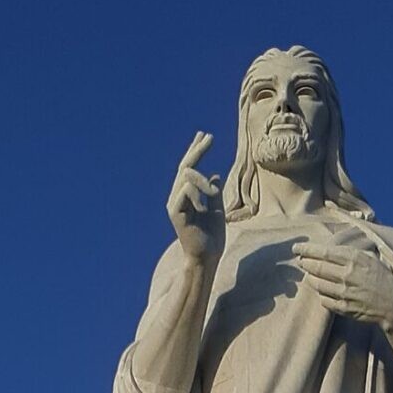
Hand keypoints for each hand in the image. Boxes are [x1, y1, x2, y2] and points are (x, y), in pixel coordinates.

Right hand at [167, 132, 224, 265]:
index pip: (189, 168)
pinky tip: (204, 206)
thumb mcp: (217, 209)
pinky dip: (198, 194)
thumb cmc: (212, 237)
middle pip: (185, 167)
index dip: (196, 150)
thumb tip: (214, 175)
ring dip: (203, 182)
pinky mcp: (175, 213)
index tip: (205, 135)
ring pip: (187, 177)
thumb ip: (214, 192)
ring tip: (214, 195)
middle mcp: (177, 198)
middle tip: (209, 137)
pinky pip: (186, 190)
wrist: (207, 257)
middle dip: (197, 150)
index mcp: (186, 196)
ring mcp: (174, 205)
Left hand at [293, 226, 392, 330]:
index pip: (323, 252)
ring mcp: (344, 293)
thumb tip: (333, 247)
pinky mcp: (344, 308)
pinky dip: (321, 294)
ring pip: (318, 284)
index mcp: (354, 259)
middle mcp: (347, 275)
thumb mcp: (370, 258)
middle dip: (305, 263)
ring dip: (310, 279)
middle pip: (317, 267)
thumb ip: (352, 252)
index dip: (307, 250)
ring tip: (308, 275)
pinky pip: (324, 300)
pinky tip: (322, 290)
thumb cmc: (383, 278)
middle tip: (299, 261)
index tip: (296, 248)